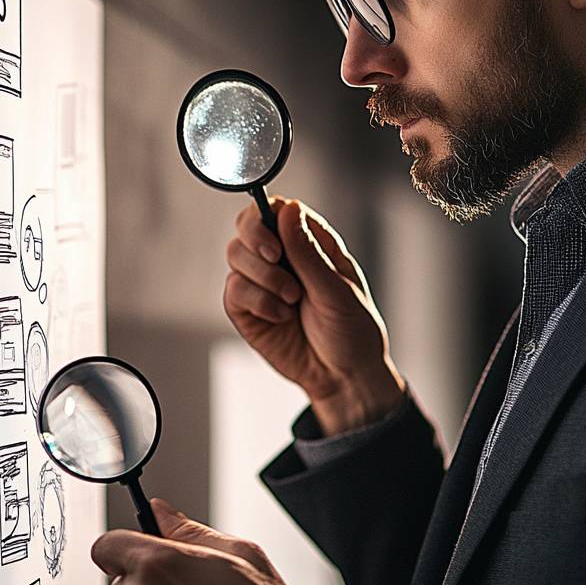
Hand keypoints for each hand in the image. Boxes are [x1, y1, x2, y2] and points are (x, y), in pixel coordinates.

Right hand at [224, 196, 405, 432]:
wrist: (344, 376)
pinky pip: (234, 291)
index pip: (274, 209)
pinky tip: (281, 317)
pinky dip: (258, 302)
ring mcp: (261, 281)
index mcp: (308, 242)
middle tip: (277, 261)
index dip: (264, 216)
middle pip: (245, 226)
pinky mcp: (246, 309)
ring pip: (235, 256)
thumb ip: (308, 252)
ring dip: (264, 277)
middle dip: (255, 242)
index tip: (275, 242)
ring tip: (292, 300)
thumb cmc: (351, 329)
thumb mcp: (338, 289)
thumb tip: (288, 209)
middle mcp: (281, 256)